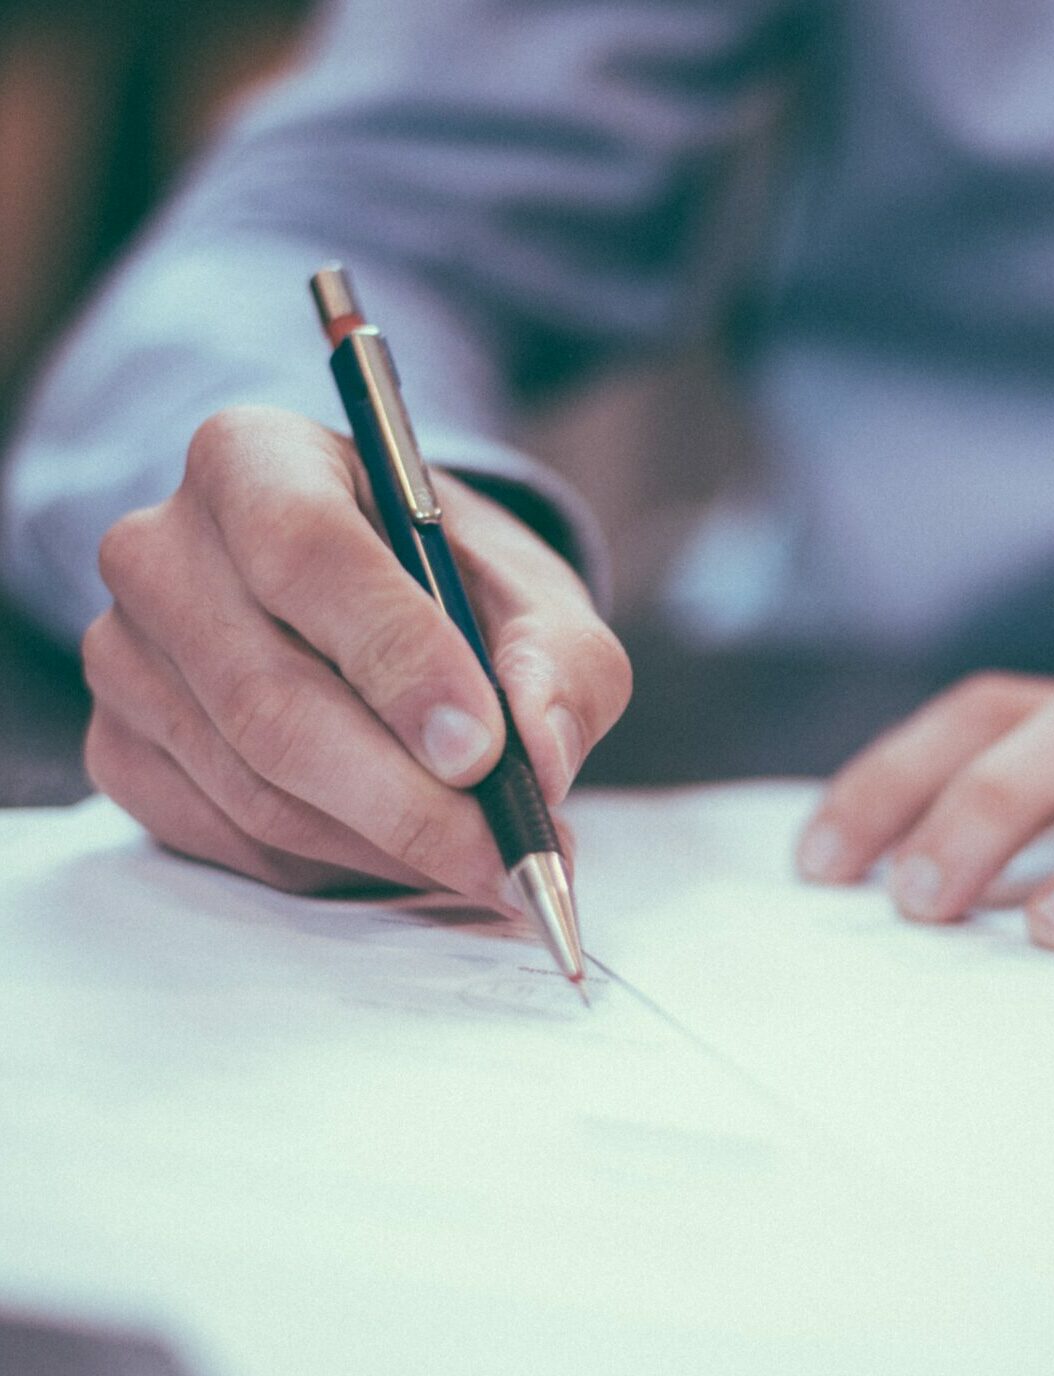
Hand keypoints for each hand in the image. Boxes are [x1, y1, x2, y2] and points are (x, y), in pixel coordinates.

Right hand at [84, 407, 630, 901]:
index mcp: (253, 460)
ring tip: (487, 862)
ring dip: (387, 847)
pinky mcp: (122, 750)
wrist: (381, 611)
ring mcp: (125, 657)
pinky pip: (232, 841)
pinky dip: (337, 866)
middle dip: (407, 801)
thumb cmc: (456, 590)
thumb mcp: (537, 600)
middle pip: (269, 700)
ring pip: (255, 790)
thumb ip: (561, 663)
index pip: (305, 552)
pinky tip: (408, 854)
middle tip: (507, 855)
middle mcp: (161, 551)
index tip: (484, 751)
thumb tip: (542, 756)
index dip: (398, 661)